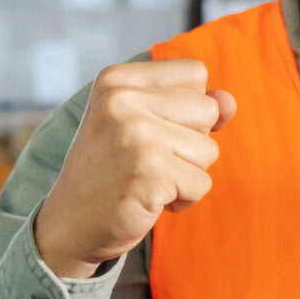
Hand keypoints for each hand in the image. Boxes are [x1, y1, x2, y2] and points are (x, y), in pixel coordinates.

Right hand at [35, 61, 237, 279]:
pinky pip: (202, 183)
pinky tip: (148, 198)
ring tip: (146, 179)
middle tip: (146, 160)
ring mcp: (135, 134)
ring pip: (209, 149)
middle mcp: (122, 99)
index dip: (187, 108)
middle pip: (208, 110)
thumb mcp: (143, 124)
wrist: (70, 224)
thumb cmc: (112, 171)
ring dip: (186, 173)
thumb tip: (229, 101)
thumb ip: (190, 104)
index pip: (195, 73)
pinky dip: (183, 198)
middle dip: (190, 143)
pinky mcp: (150, 171)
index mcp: (117, 79)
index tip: (149, 129)